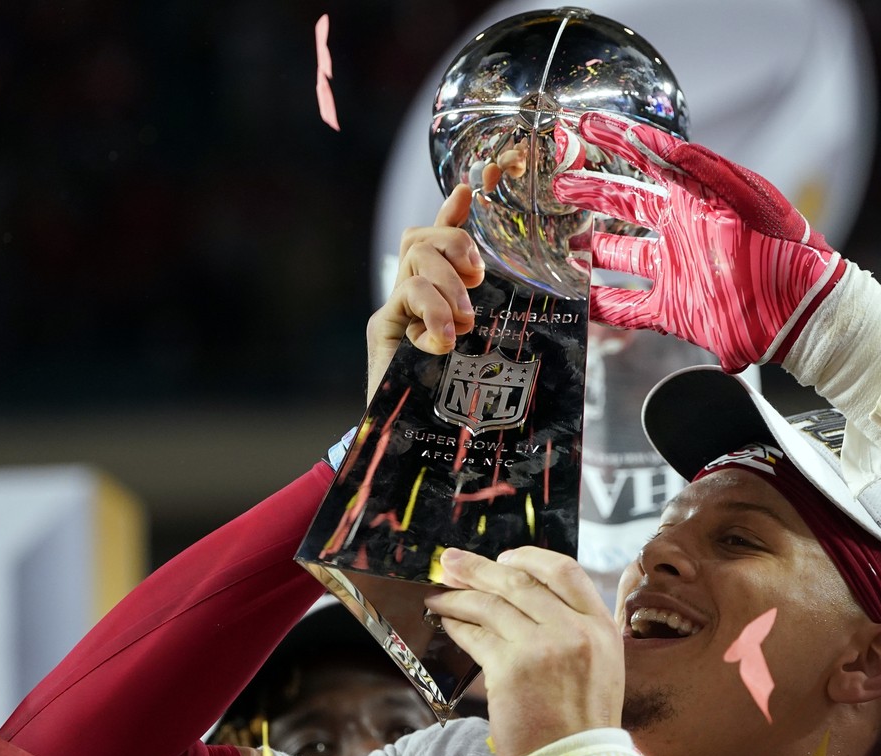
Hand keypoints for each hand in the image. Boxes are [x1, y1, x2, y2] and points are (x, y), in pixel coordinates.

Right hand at [366, 183, 483, 400]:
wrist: (417, 441)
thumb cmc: (457, 399)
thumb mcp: (483, 349)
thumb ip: (488, 317)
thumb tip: (499, 291)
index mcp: (436, 296)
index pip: (437, 242)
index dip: (451, 213)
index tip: (471, 189)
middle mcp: (410, 297)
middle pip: (422, 239)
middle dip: (455, 245)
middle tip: (478, 281)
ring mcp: (393, 312)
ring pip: (416, 260)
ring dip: (449, 285)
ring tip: (463, 324)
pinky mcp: (381, 330)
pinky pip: (407, 295)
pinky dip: (432, 311)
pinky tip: (443, 340)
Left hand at [423, 547, 622, 755]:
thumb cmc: (583, 725)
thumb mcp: (601, 667)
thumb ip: (577, 632)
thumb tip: (535, 603)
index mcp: (601, 626)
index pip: (566, 571)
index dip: (530, 557)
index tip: (506, 558)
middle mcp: (575, 630)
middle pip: (520, 581)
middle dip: (480, 568)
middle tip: (452, 561)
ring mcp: (543, 647)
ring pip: (493, 604)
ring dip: (460, 595)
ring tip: (439, 593)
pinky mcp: (511, 668)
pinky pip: (477, 635)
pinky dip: (458, 625)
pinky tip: (447, 623)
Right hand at [551, 111, 844, 372]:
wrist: (799, 308)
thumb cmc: (785, 246)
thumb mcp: (748, 194)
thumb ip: (703, 168)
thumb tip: (662, 144)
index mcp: (695, 199)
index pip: (647, 162)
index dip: (616, 142)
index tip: (585, 126)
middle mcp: (680, 232)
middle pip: (624, 207)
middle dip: (590, 194)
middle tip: (559, 186)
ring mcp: (674, 272)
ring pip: (618, 257)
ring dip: (590, 249)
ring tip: (562, 242)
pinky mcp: (673, 310)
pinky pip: (626, 307)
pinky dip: (600, 307)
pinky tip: (578, 300)